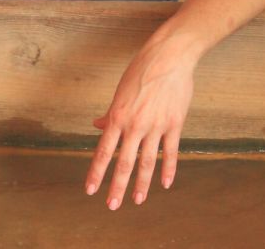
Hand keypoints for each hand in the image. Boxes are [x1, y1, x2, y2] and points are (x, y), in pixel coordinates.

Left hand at [85, 36, 195, 208]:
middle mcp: (135, 126)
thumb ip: (110, 114)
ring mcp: (156, 127)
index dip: (96, 172)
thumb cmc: (139, 73)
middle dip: (116, 186)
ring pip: (147, 162)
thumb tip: (98, 126)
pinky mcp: (174, 125)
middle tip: (111, 205)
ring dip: (141, 184)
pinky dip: (168, 169)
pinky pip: (170, 152)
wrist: (167, 59)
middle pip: (123, 162)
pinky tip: (165, 184)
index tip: (89, 189)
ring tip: (136, 201)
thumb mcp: (119, 93)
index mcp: (117, 117)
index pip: (103, 151)